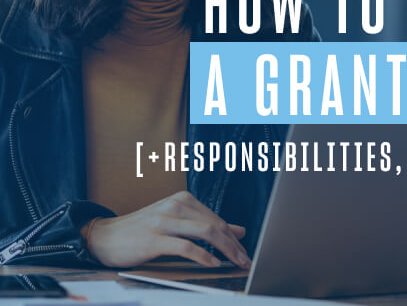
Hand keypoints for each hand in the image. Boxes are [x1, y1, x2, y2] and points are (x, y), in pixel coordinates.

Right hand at [84, 191, 250, 268]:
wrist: (104, 236)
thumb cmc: (142, 231)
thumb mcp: (177, 222)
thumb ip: (206, 225)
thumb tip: (239, 230)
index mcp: (183, 200)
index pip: (217, 219)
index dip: (234, 237)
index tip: (245, 252)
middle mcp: (175, 206)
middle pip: (215, 225)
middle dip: (234, 245)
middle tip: (246, 260)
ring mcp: (164, 221)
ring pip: (205, 233)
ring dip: (226, 250)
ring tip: (235, 262)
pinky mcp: (154, 239)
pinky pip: (186, 247)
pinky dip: (203, 256)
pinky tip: (213, 263)